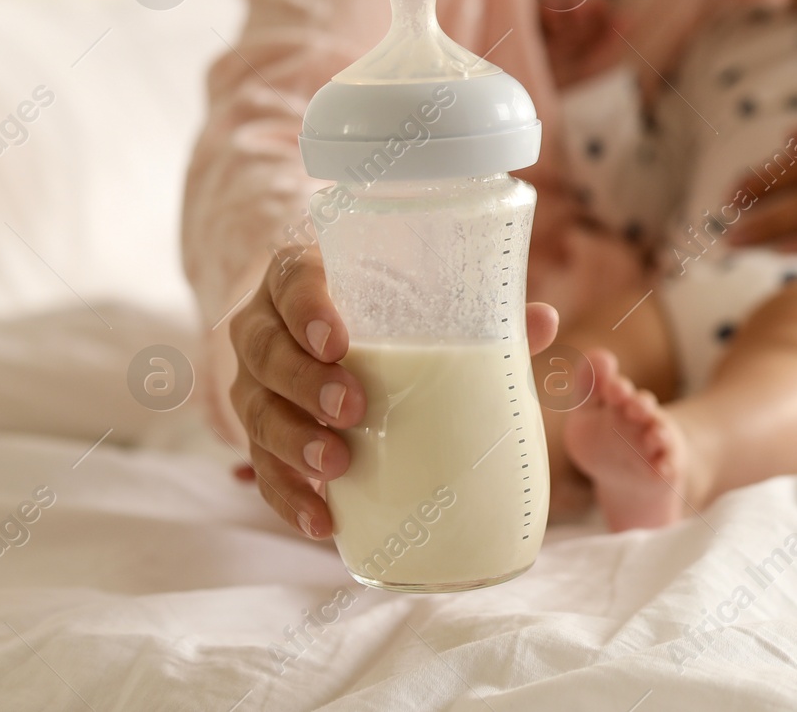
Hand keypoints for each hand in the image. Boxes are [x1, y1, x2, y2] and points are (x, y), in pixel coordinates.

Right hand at [228, 246, 559, 538]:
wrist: (334, 340)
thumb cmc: (386, 312)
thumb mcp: (422, 303)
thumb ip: (478, 312)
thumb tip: (541, 321)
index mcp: (303, 277)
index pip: (292, 280)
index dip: (307, 308)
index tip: (337, 340)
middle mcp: (266, 326)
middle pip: (266, 350)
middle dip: (305, 381)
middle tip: (353, 408)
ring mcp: (256, 384)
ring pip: (256, 411)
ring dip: (292, 441)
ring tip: (336, 465)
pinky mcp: (259, 435)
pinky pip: (262, 470)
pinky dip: (289, 498)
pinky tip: (322, 519)